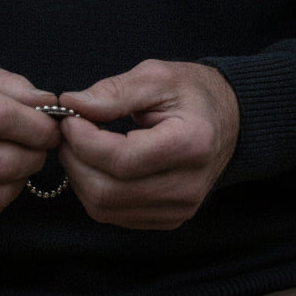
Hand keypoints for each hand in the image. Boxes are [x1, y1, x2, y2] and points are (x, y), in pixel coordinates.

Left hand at [59, 60, 239, 229]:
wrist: (227, 120)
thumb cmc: (191, 93)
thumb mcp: (156, 76)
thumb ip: (113, 92)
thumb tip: (71, 104)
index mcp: (191, 144)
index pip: (122, 159)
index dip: (84, 141)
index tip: (69, 117)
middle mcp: (188, 186)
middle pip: (108, 190)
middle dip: (75, 159)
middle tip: (67, 130)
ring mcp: (179, 208)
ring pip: (105, 207)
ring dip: (79, 176)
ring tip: (78, 144)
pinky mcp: (168, 218)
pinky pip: (113, 215)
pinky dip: (93, 189)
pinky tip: (95, 163)